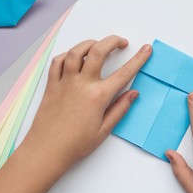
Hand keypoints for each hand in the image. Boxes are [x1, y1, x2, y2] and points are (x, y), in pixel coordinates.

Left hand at [0, 35, 152, 192]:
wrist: (46, 150)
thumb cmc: (76, 144)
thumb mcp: (104, 130)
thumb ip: (120, 109)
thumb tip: (134, 94)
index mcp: (98, 96)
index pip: (124, 73)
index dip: (138, 59)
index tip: (146, 49)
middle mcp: (82, 84)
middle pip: (98, 51)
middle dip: (112, 41)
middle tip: (121, 42)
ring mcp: (65, 82)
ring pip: (76, 52)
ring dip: (89, 43)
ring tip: (98, 45)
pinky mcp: (52, 85)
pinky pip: (57, 62)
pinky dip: (67, 55)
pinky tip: (74, 58)